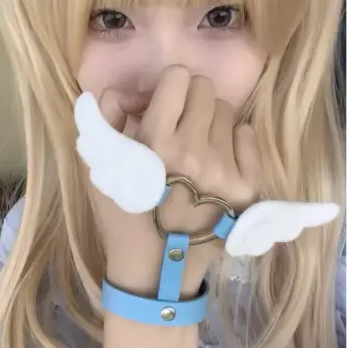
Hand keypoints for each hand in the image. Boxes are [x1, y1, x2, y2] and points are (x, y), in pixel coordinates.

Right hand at [89, 65, 262, 297]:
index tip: (161, 104)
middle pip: (205, 88)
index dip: (167, 85)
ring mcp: (225, 169)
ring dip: (208, 120)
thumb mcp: (99, 165)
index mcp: (155, 142)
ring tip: (196, 146)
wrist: (155, 270)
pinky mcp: (247, 187)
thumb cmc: (122, 215)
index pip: (179, 76)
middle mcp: (194, 151)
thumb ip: (106, 117)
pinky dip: (233, 139)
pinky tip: (217, 159)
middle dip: (188, 99)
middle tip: (179, 123)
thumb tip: (129, 90)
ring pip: (226, 110)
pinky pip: (247, 134)